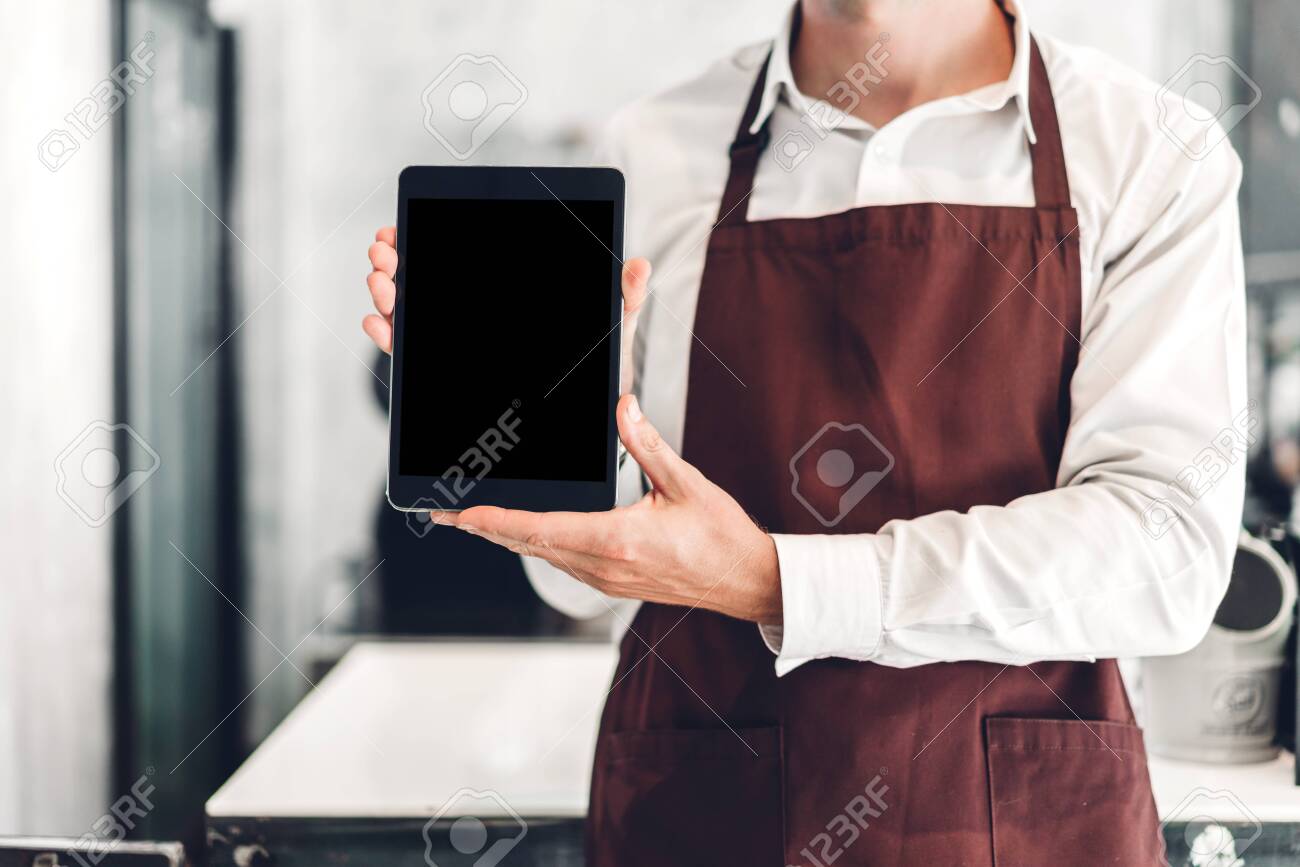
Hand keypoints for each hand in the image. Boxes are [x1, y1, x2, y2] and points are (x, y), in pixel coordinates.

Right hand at [362, 226, 650, 394]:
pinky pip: (412, 356)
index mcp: (504, 295)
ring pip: (410, 314)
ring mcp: (456, 343)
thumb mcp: (610, 328)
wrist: (584, 420)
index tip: (399, 231)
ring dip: (387, 296)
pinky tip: (379, 327)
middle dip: (394, 264)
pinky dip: (389, 338)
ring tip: (382, 286)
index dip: (421, 241)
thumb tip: (639, 265)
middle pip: (422, 281)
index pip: (457, 259)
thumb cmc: (597, 367)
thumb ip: (624, 297)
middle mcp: (471, 315)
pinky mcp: (448, 378)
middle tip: (383, 255)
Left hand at [443, 394, 782, 624]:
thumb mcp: (685, 483)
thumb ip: (648, 444)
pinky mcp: (614, 584)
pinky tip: (527, 533)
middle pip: (529, 545)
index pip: (540, 528)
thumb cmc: (720, 535)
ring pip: (543, 556)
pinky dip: (537, 546)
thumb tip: (622, 407)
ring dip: (508, 538)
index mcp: (616, 538)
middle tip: (446, 514)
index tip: (462, 513)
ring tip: (475, 521)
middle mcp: (604, 565)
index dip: (495, 520)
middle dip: (485, 528)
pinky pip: (564, 563)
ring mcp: (607, 579)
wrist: (744, 580)